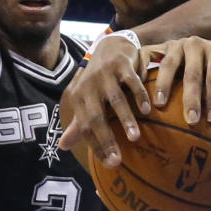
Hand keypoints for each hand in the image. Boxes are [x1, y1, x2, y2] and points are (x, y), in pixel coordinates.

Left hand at [58, 34, 159, 166]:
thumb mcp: (87, 100)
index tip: (111, 165)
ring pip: (115, 100)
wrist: (109, 46)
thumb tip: (62, 146)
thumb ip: (79, 123)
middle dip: (106, 140)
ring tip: (135, 138)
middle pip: (95, 117)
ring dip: (125, 119)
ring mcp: (104, 74)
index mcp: (79, 98)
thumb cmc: (99, 80)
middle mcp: (89, 87)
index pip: (85, 128)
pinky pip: (131, 82)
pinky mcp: (120, 64)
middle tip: (118, 160)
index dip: (96, 147)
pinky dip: (139, 95)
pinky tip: (148, 110)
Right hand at [148, 37, 210, 129]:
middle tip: (191, 121)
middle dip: (191, 97)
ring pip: (168, 64)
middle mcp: (197, 44)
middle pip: (193, 72)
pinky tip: (135, 89)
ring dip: (162, 85)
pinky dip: (141, 70)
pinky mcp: (162, 47)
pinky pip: (148, 57)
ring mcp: (177, 44)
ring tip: (157, 106)